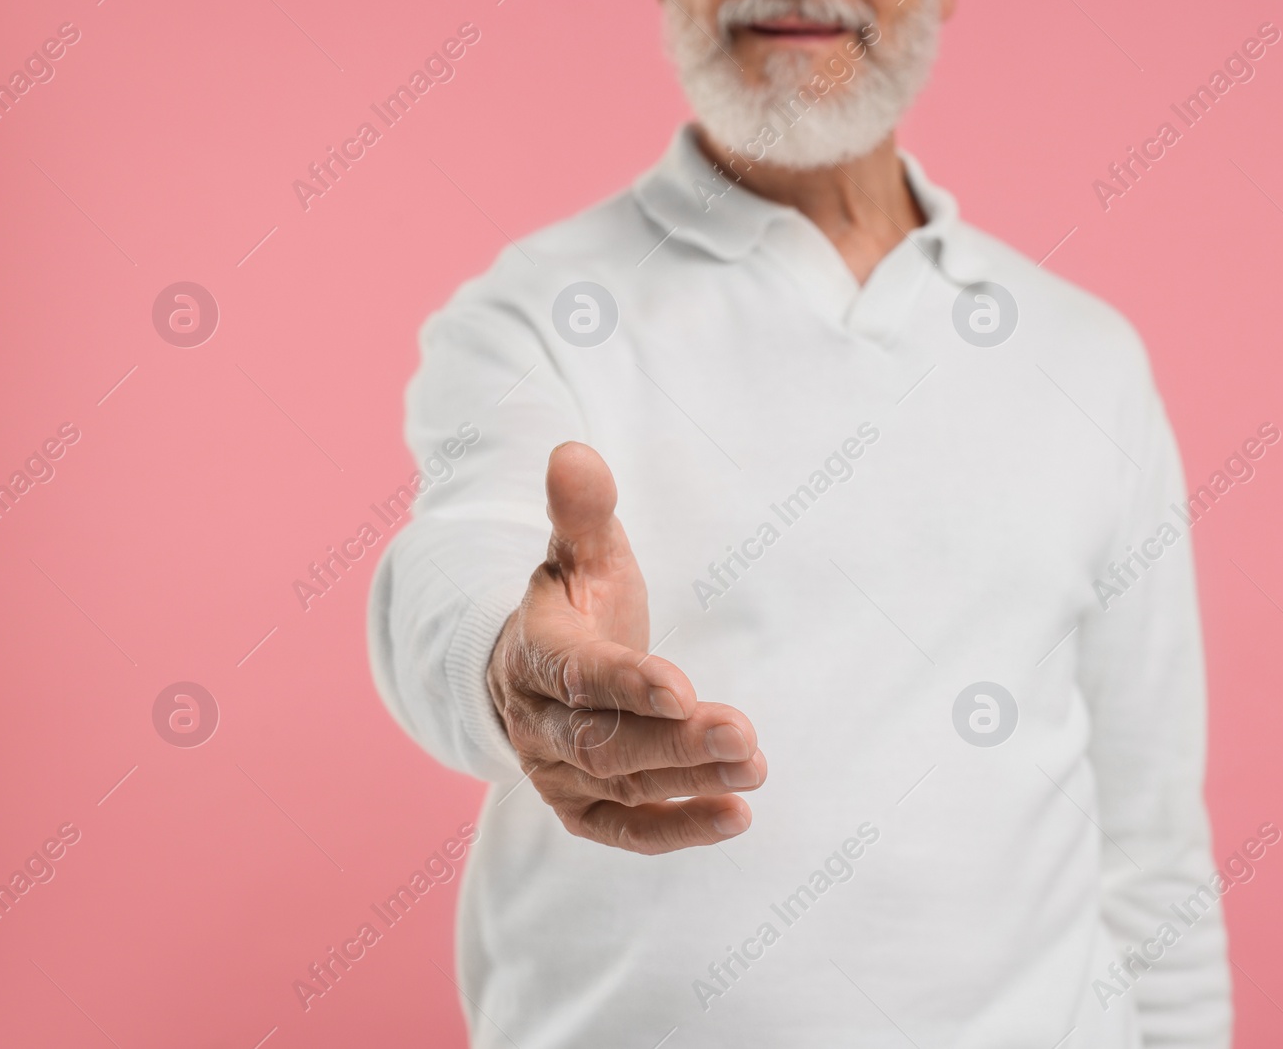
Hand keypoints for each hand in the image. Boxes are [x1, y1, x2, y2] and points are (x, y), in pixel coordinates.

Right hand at [486, 442, 764, 853]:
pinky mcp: (580, 809)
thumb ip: (583, 512)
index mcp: (535, 653)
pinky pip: (625, 830)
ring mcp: (556, 772)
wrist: (526, 675)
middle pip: (605, 740)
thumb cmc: (572, 605)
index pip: (578, 674)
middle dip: (675, 740)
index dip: (626, 683)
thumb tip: (574, 452)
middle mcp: (537, 722)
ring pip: (621, 785)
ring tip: (756, 767)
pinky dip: (677, 828)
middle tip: (746, 734)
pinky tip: (736, 817)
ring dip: (689, 779)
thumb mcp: (579, 554)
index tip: (681, 687)